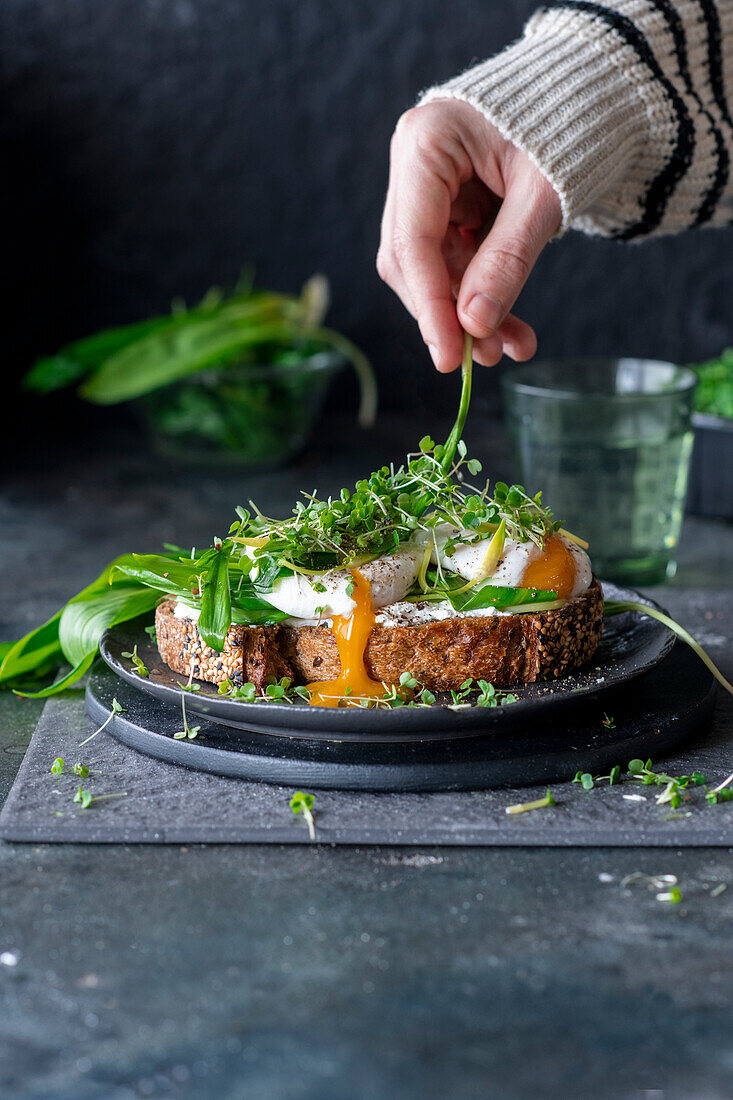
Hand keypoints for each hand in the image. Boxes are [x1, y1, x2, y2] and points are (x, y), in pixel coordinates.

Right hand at [377, 99, 561, 371]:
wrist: (591, 95)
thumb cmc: (569, 125)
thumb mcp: (543, 194)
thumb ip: (507, 259)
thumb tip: (475, 326)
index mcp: (425, 143)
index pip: (413, 241)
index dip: (430, 306)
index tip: (450, 357)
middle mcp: (414, 166)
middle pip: (412, 262)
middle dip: (449, 314)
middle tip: (486, 357)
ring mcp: (429, 190)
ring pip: (434, 272)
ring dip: (469, 315)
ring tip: (511, 348)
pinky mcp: (450, 211)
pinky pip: (457, 266)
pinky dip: (483, 299)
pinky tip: (512, 331)